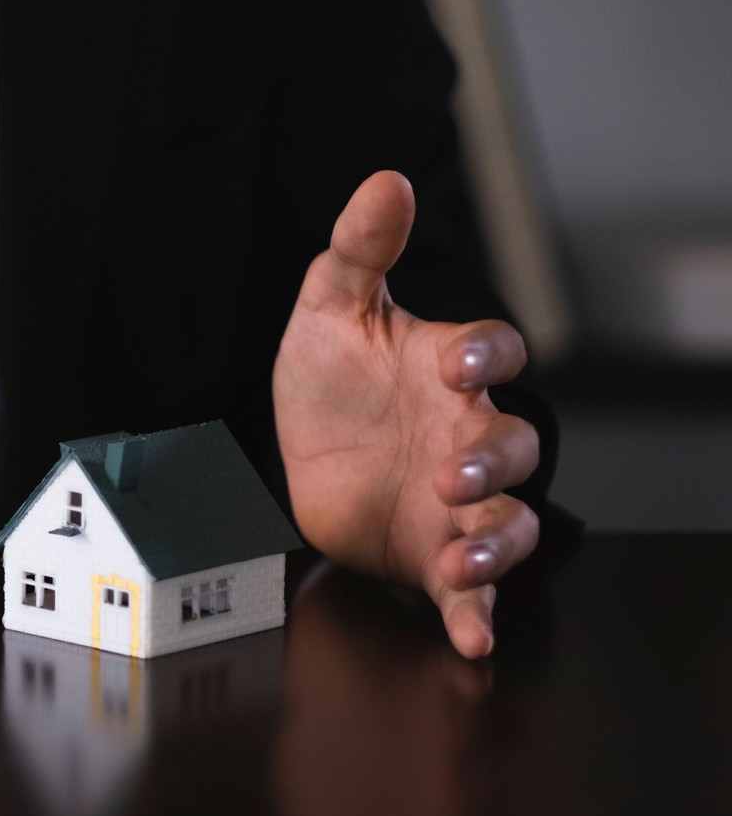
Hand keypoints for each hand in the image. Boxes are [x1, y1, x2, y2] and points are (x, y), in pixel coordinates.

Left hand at [274, 171, 539, 657]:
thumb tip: (385, 179)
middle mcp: (467, 435)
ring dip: (495, 539)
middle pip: (513, 444)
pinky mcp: (435, 556)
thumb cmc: (330, 378)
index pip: (494, 351)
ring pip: (508, 521)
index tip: (454, 361)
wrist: (301, 455)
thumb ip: (359, 250)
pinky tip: (472, 637)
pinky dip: (477, 611)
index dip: (484, 355)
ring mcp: (458, 501)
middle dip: (491, 460)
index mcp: (447, 370)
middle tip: (453, 470)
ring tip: (462, 551)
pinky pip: (473, 589)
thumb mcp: (328, 310)